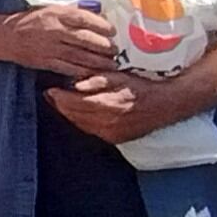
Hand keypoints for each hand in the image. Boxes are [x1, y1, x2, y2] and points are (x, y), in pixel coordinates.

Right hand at [1, 4, 117, 79]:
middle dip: (104, 46)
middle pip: (86, 39)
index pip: (85, 19)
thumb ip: (71, 14)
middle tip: (115, 50)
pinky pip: (68, 68)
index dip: (102, 26)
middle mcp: (55, 31)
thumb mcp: (51, 9)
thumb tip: (96, 18)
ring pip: (80, 56)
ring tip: (111, 64)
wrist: (7, 36)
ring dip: (98, 61)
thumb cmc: (31, 20)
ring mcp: (51, 48)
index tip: (112, 31)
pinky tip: (93, 73)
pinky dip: (82, 71)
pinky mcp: (46, 62)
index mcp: (57, 14)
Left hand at [44, 71, 168, 145]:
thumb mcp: (120, 76)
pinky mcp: (115, 139)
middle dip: (60, 106)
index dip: (59, 97)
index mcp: (109, 104)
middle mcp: (108, 122)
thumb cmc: (144, 86)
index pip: (75, 103)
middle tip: (51, 96)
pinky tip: (78, 114)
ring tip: (61, 104)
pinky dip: (82, 122)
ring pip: (81, 125)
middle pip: (74, 116)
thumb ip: (98, 81)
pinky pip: (91, 131)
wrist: (167, 103)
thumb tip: (76, 85)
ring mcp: (111, 133)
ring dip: (69, 115)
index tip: (50, 90)